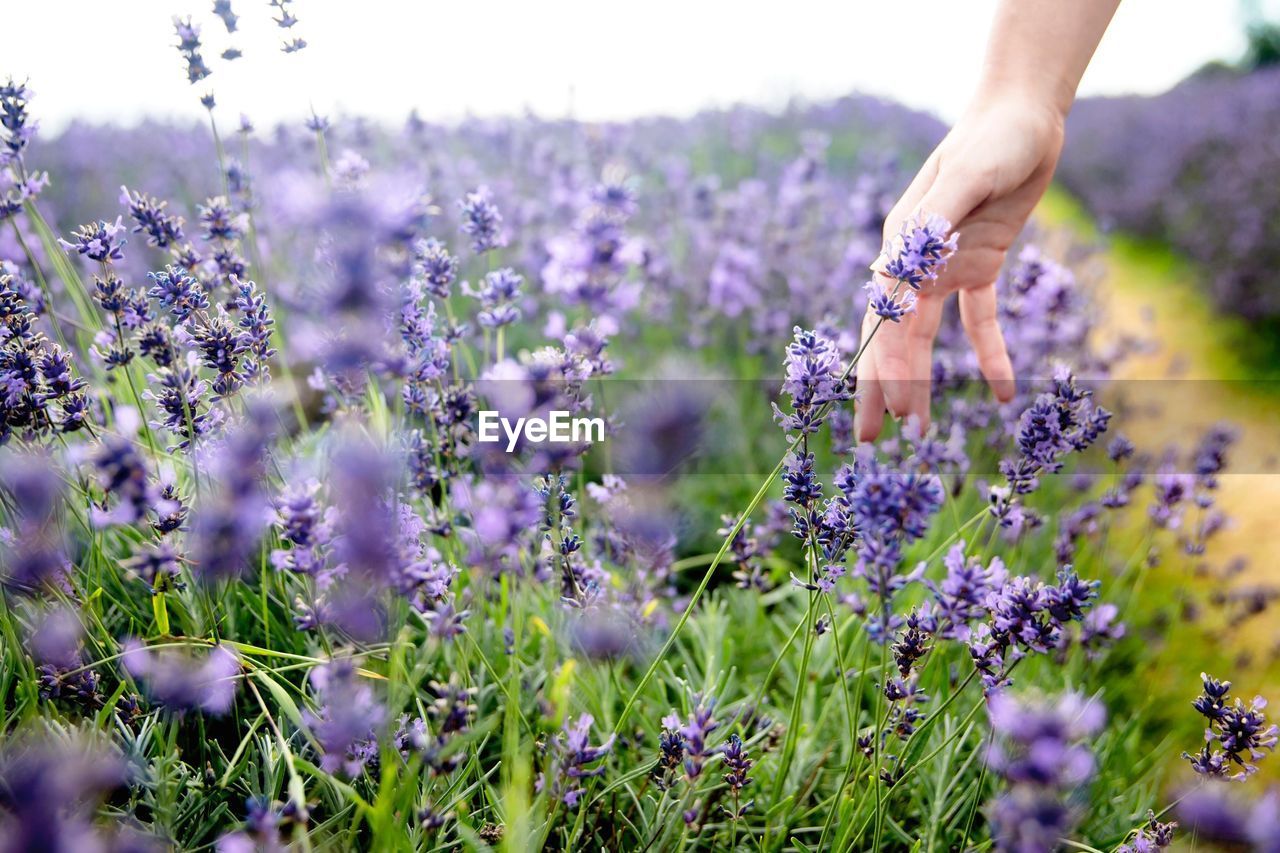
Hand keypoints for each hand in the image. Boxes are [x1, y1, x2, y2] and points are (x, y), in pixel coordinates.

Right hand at [854, 93, 1065, 440]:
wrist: (1025, 116)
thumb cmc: (992, 140)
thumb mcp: (964, 180)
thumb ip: (931, 229)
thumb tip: (897, 282)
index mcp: (900, 248)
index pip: (883, 322)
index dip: (881, 370)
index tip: (884, 413)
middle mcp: (914, 265)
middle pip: (891, 339)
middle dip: (882, 390)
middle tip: (873, 442)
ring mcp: (945, 268)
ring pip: (925, 339)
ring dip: (921, 382)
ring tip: (921, 431)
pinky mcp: (979, 266)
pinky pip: (979, 321)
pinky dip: (988, 355)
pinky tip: (1000, 392)